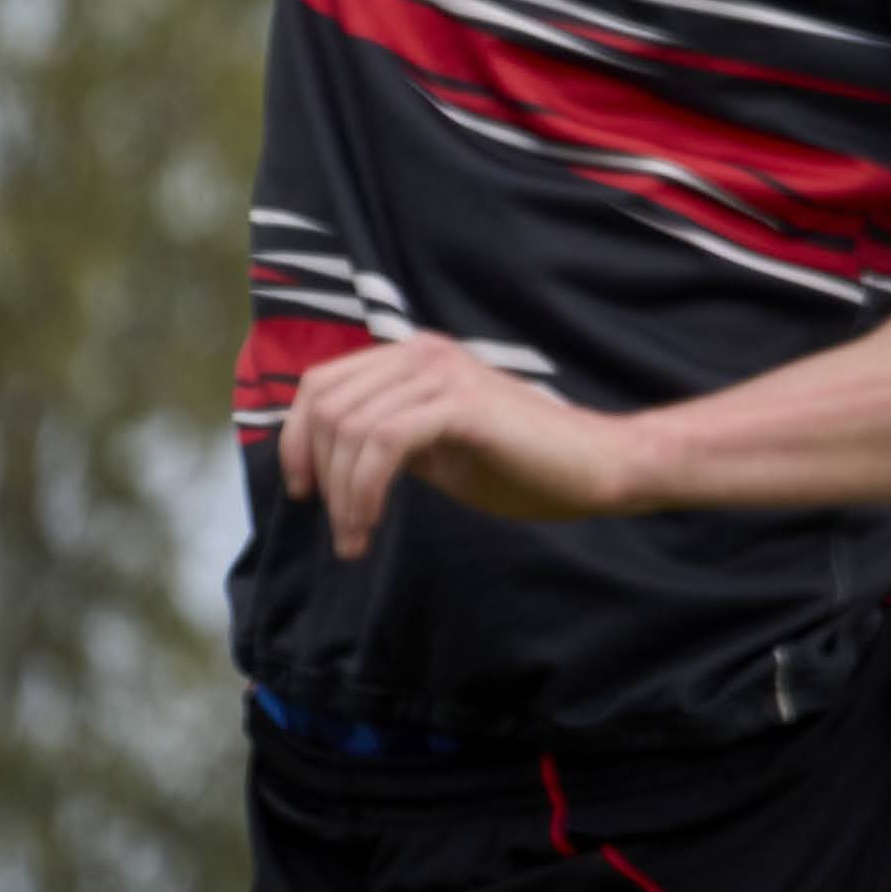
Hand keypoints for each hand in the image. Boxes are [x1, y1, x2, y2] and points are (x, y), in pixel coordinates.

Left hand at [277, 331, 647, 558]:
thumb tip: (324, 461)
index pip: (320, 384)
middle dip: (319, 474)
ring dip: (343, 495)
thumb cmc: (521, 464)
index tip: (305, 493)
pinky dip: (365, 490)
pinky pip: (384, 443)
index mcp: (413, 358)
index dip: (296, 441)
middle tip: (342, 528)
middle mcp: (422, 353)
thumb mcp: (434, 447)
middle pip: (325, 406)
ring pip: (350, 428)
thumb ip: (386, 439)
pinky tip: (372, 523)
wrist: (594, 467)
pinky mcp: (462, 403)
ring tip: (357, 537)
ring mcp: (443, 373)